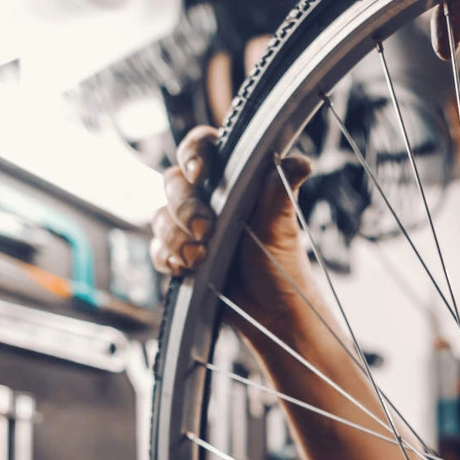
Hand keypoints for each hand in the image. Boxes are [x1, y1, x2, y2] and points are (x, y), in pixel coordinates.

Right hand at [150, 125, 314, 338]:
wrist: (274, 310)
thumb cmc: (282, 263)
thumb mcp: (280, 226)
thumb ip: (280, 192)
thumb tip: (302, 162)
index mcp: (234, 180)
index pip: (203, 148)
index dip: (193, 152)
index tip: (199, 173)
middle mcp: (209, 199)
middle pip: (174, 183)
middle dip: (185, 208)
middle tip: (206, 231)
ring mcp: (191, 227)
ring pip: (162, 217)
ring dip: (176, 237)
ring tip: (201, 258)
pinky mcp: (181, 254)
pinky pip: (158, 249)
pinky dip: (167, 258)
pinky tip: (184, 269)